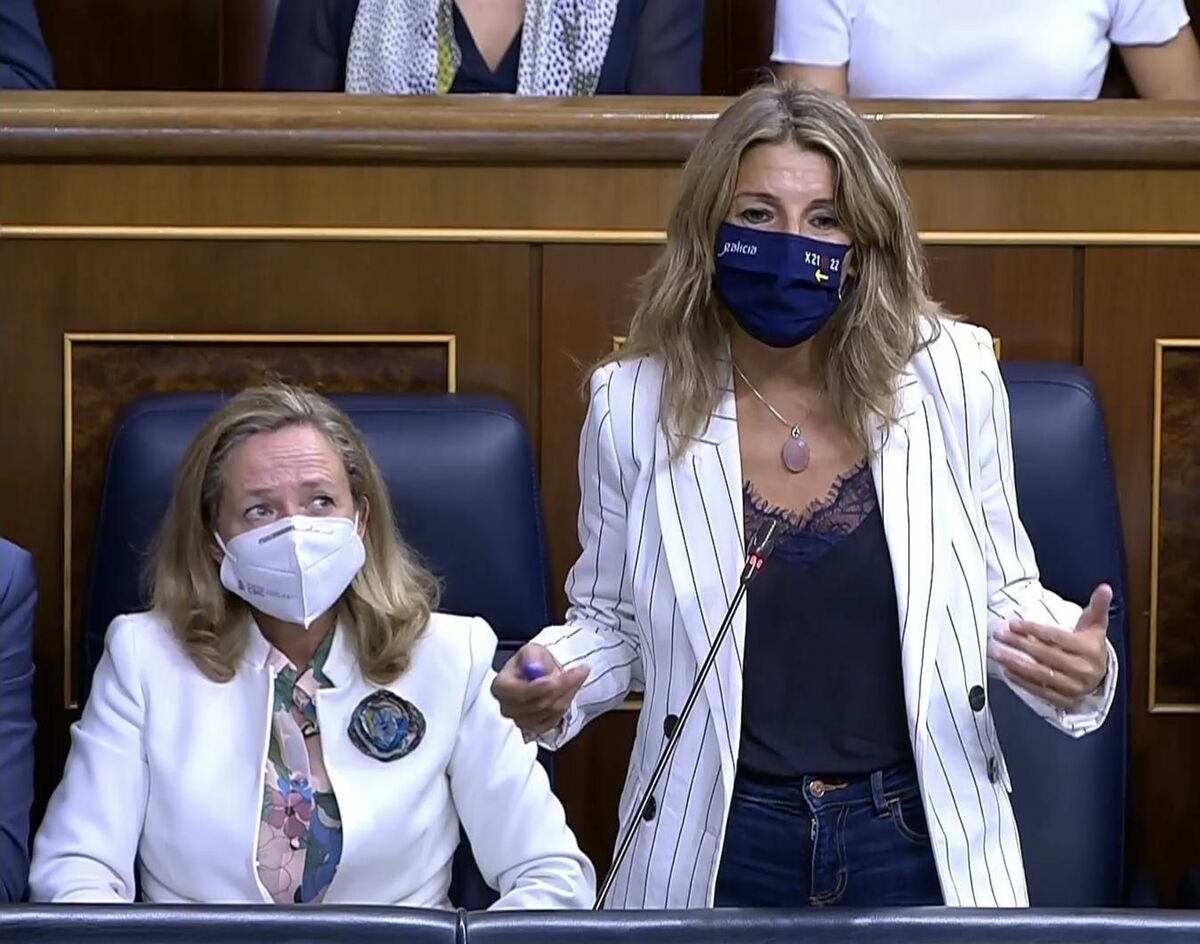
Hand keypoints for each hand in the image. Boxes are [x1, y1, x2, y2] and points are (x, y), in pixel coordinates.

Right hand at [491, 643, 588, 736]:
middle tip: (579, 671)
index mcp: (500, 687)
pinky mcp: (534, 729)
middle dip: (562, 687)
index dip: (540, 686)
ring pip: (550, 712)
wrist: (536, 674)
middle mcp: (507, 708)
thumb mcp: (531, 650)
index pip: (521, 692)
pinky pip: (554, 720)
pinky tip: (570, 691)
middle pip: (539, 703)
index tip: (558, 676)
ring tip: (577, 677)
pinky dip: (566, 705)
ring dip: (568, 694)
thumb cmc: (531, 662)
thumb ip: (532, 656)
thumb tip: (535, 668)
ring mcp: (520, 721)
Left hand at [988, 584, 1111, 709]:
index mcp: (1090, 649)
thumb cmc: (1090, 645)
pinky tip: (1007, 671)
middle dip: (1019, 644)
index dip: (1033, 629)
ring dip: (1015, 663)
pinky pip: (1040, 692)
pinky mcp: (1065, 701)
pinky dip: (1022, 682)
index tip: (1013, 623)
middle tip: (999, 635)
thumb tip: (1105, 587)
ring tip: (996, 653)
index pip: (1056, 637)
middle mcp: (1083, 670)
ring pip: (1040, 675)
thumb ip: (1098, 606)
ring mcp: (1074, 688)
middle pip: (1045, 655)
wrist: (1099, 675)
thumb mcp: (1095, 625)